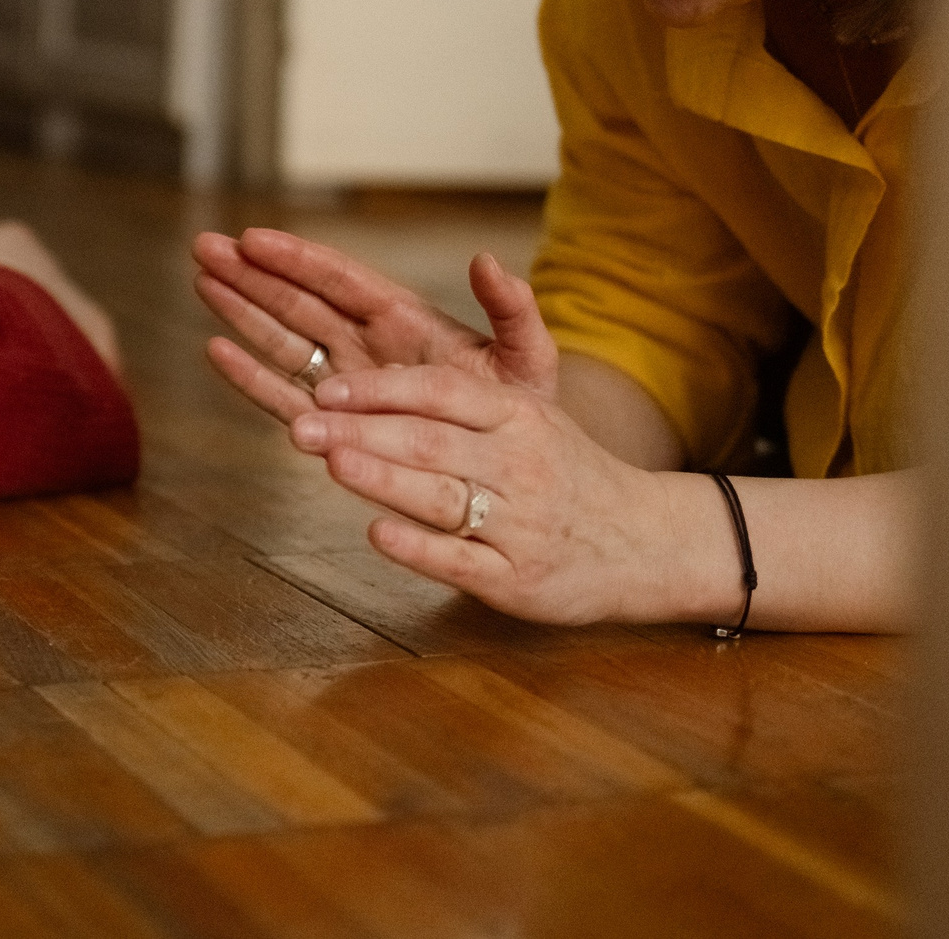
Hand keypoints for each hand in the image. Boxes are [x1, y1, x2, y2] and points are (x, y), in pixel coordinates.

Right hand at [192, 228, 557, 421]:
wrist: (517, 477)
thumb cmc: (523, 414)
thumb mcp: (527, 360)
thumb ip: (513, 312)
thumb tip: (488, 260)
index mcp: (407, 320)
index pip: (342, 280)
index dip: (298, 259)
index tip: (255, 238)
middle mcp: (368, 345)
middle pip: (299, 302)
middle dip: (252, 275)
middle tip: (204, 246)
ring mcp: (347, 383)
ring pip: (283, 340)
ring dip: (241, 312)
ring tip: (201, 280)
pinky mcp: (335, 425)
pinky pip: (286, 397)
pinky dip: (251, 377)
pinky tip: (217, 351)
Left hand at [291, 363, 719, 625]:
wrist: (646, 543)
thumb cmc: (567, 471)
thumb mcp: (534, 410)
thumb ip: (464, 388)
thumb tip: (388, 369)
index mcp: (519, 416)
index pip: (444, 393)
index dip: (384, 389)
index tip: (328, 389)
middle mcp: (520, 464)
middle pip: (431, 442)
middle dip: (362, 432)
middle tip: (302, 427)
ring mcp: (520, 523)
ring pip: (443, 496)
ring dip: (383, 480)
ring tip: (330, 464)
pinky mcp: (516, 579)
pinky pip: (461, 560)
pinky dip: (418, 548)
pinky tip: (377, 534)